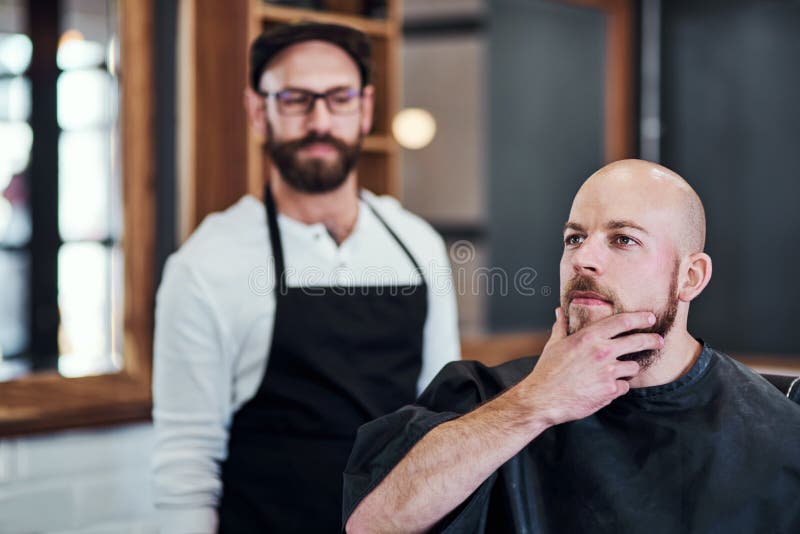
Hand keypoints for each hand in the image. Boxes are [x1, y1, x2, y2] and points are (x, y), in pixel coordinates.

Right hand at [519, 308, 662, 426]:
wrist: (543, 398)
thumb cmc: (547, 371)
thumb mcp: (554, 344)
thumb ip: (561, 326)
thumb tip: (560, 312)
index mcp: (589, 337)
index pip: (622, 321)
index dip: (639, 318)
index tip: (649, 317)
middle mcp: (602, 352)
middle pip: (638, 341)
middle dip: (652, 340)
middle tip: (658, 341)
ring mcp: (609, 372)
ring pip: (633, 366)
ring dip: (628, 368)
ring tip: (618, 371)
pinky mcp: (611, 390)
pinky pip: (624, 386)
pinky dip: (618, 387)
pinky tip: (606, 388)